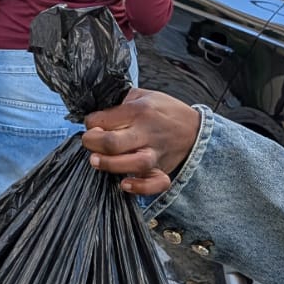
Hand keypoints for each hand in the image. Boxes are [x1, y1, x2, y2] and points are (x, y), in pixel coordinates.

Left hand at [82, 88, 201, 195]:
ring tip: (95, 161)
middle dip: (92, 143)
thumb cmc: (163, 111)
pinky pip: (155, 183)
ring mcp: (156, 153)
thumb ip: (120, 103)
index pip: (105, 119)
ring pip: (133, 164)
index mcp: (140, 111)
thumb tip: (96, 115)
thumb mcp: (143, 95)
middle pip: (114, 143)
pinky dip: (140, 187)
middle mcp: (147, 133)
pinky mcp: (163, 170)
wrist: (195, 128)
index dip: (90, 123)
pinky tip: (124, 184)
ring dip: (110, 165)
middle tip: (88, 142)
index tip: (91, 125)